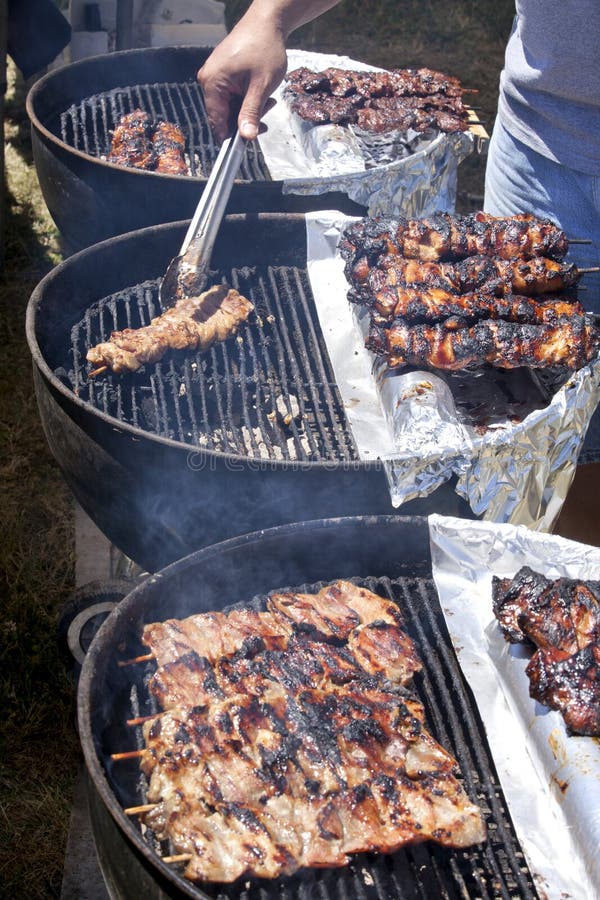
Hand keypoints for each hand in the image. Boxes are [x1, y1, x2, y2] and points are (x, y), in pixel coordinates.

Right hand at [197, 15, 287, 142]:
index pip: (216, 122)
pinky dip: (246, 98)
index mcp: (212, 83)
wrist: (267, 22)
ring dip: (249, 108)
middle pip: (223, 115)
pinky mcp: (222, 72)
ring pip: (230, 106)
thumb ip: (251, 113)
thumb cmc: (264, 48)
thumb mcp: (260, 87)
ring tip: (267, 99)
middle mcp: (207, 80)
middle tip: (266, 112)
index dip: (232, 136)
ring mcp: (214, 75)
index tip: (249, 141)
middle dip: (246, 119)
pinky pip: (231, 95)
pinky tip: (260, 92)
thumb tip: (247, 137)